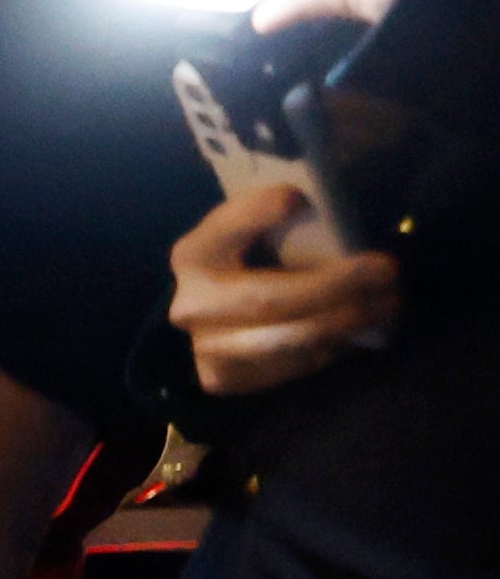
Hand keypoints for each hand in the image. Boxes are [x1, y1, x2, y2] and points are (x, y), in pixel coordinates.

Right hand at [166, 182, 403, 391]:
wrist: (223, 319)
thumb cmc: (261, 261)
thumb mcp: (267, 233)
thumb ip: (289, 225)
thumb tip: (332, 219)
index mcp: (194, 255)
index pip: (221, 231)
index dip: (254, 214)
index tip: (297, 199)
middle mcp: (191, 305)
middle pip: (268, 300)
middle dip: (334, 287)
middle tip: (386, 271)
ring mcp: (206, 347)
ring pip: (287, 340)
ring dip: (346, 322)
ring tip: (387, 305)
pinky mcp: (224, 379)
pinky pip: (290, 366)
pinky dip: (331, 347)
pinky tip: (354, 329)